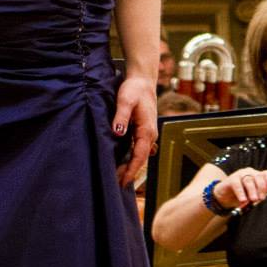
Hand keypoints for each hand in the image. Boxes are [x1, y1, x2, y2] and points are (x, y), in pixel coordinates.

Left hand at [113, 74, 156, 188]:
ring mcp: (148, 134)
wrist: (143, 81)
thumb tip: (118, 133)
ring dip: (131, 167)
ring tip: (118, 178)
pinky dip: (132, 159)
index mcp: (147, 130)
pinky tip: (123, 163)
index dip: (131, 171)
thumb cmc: (134, 89)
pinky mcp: (144, 132)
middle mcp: (150, 135)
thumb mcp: (125, 101)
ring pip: (140, 155)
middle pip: (141, 159)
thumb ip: (121, 117)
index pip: (140, 156)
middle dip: (130, 173)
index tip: (123, 182)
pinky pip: (139, 149)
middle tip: (116, 185)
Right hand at [212, 166, 266, 209]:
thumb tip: (262, 198)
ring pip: (248, 180)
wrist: (225, 196)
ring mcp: (241, 174)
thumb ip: (258, 195)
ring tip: (253, 200)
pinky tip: (243, 200)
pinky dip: (241, 193)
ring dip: (252, 191)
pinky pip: (237, 184)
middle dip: (261, 188)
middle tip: (261, 198)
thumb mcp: (252, 196)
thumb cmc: (242, 195)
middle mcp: (250, 172)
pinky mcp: (232, 179)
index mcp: (258, 176)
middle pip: (259, 176)